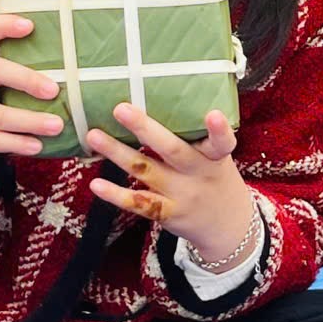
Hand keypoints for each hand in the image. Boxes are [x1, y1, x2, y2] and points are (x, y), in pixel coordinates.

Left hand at [87, 104, 255, 270]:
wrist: (228, 225)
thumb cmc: (215, 178)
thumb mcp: (217, 157)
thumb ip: (196, 135)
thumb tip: (162, 96)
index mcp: (216, 156)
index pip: (222, 142)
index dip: (218, 129)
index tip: (213, 114)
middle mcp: (198, 174)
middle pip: (172, 150)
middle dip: (145, 128)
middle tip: (121, 109)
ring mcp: (181, 194)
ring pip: (146, 170)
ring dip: (117, 153)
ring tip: (94, 135)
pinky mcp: (167, 213)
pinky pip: (138, 202)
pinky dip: (116, 194)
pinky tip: (96, 183)